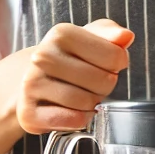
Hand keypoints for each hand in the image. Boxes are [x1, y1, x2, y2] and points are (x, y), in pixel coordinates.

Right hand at [16, 18, 132, 134]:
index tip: (106, 65)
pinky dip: (81, 119)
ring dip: (92, 104)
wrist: (28, 80)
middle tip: (92, 84)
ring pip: (86, 102)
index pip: (114, 56)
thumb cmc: (66, 59)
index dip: (117, 65)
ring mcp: (33, 86)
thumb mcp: (87, 38)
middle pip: (102, 80)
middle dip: (104, 86)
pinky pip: (73, 120)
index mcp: (61, 34)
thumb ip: (109, 34)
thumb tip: (126, 36)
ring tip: (82, 96)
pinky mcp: (30, 113)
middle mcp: (43, 57)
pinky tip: (73, 111)